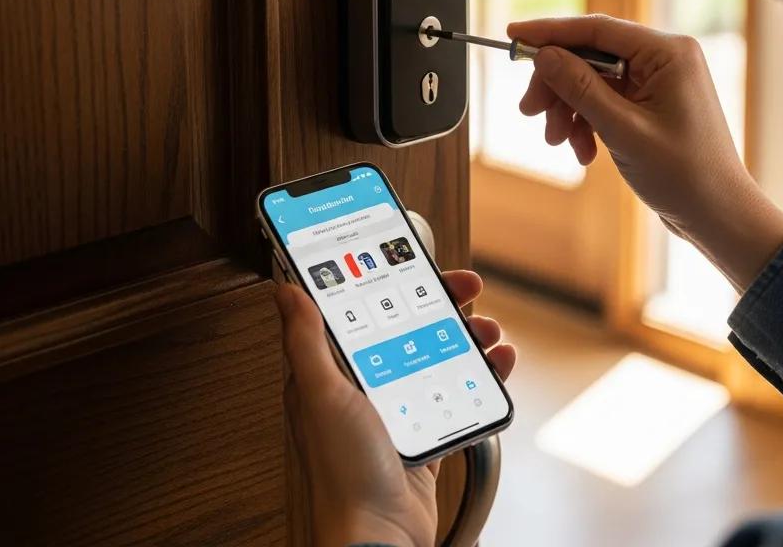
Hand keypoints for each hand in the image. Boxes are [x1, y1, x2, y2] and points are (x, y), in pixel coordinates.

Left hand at [275, 270, 514, 546]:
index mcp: (332, 374)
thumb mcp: (322, 396)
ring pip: (436, 357)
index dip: (390, 282)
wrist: (380, 541)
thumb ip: (305, 342)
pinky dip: (481, 376)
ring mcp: (396, 411)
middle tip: (467, 289)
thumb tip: (285, 291)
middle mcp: (363, 388)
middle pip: (407, 328)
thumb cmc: (344, 476)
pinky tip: (497, 365)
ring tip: (489, 332)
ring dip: (467, 338)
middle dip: (441, 304)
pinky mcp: (424, 434)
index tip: (417, 263)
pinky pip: (456, 394)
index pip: (363, 311)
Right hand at [509, 14, 782, 289]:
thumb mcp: (623, 131)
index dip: (550, 32)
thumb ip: (581, 89)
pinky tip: (584, 152)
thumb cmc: (685, 176)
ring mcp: (659, 82)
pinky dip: (587, 123)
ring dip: (569, 109)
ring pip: (593, 80)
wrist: (719, 217)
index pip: (597, 28)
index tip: (512, 36)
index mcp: (668, 53)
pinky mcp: (652, 104)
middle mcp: (665, 58)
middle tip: (530, 112)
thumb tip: (544, 55)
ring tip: (559, 141)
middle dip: (557, 84)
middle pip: (590, 54)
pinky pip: (606, 101)